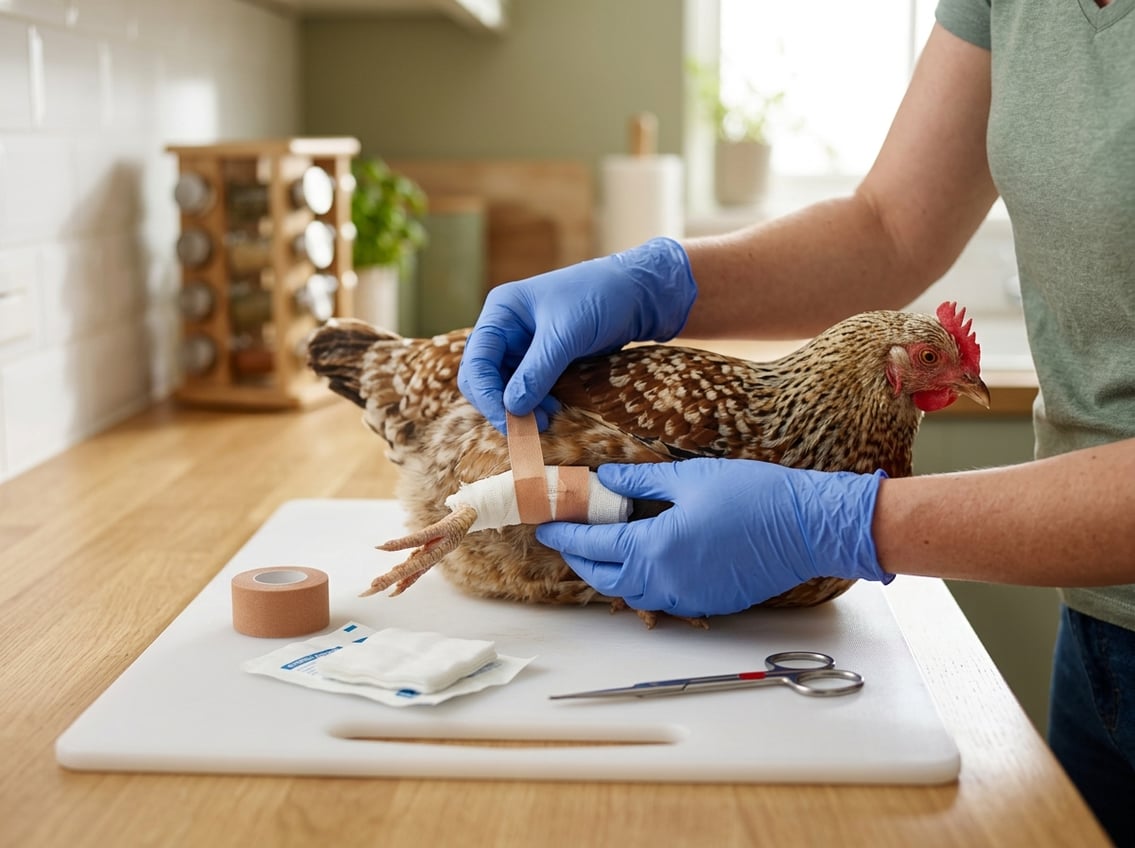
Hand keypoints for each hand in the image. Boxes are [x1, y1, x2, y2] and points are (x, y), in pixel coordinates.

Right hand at [457, 238, 697, 431]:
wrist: (639, 293)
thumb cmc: (601, 298)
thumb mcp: (567, 335)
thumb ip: (538, 371)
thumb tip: (512, 408)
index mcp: (501, 312)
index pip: (476, 362)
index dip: (487, 395)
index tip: (511, 421)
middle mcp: (505, 328)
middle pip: (483, 377)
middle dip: (501, 405)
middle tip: (529, 429)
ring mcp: (523, 344)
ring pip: (505, 386)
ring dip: (520, 408)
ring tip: (548, 421)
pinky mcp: (543, 358)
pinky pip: (527, 387)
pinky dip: (535, 403)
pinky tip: (554, 411)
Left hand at [536, 459, 891, 617]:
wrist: (808, 526)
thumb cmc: (754, 495)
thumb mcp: (688, 477)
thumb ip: (640, 480)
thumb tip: (606, 478)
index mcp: (656, 547)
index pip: (593, 545)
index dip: (565, 534)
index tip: (545, 524)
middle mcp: (666, 581)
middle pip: (605, 578)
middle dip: (580, 559)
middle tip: (568, 537)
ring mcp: (688, 598)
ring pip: (632, 593)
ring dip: (610, 574)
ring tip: (601, 549)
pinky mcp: (709, 603)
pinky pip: (661, 600)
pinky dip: (642, 584)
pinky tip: (645, 562)